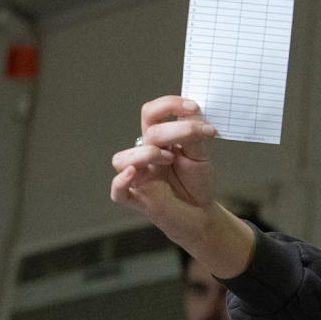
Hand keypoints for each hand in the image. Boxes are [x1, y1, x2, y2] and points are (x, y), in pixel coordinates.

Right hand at [111, 97, 252, 274]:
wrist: (202, 214)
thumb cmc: (197, 182)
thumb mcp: (201, 154)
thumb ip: (193, 133)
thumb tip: (190, 108)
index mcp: (158, 140)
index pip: (151, 113)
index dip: (168, 105)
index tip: (192, 107)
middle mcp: (144, 156)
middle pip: (146, 132)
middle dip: (173, 131)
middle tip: (197, 135)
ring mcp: (139, 177)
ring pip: (123, 159)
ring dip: (147, 154)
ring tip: (169, 159)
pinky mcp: (138, 200)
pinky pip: (118, 191)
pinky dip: (120, 182)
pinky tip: (133, 173)